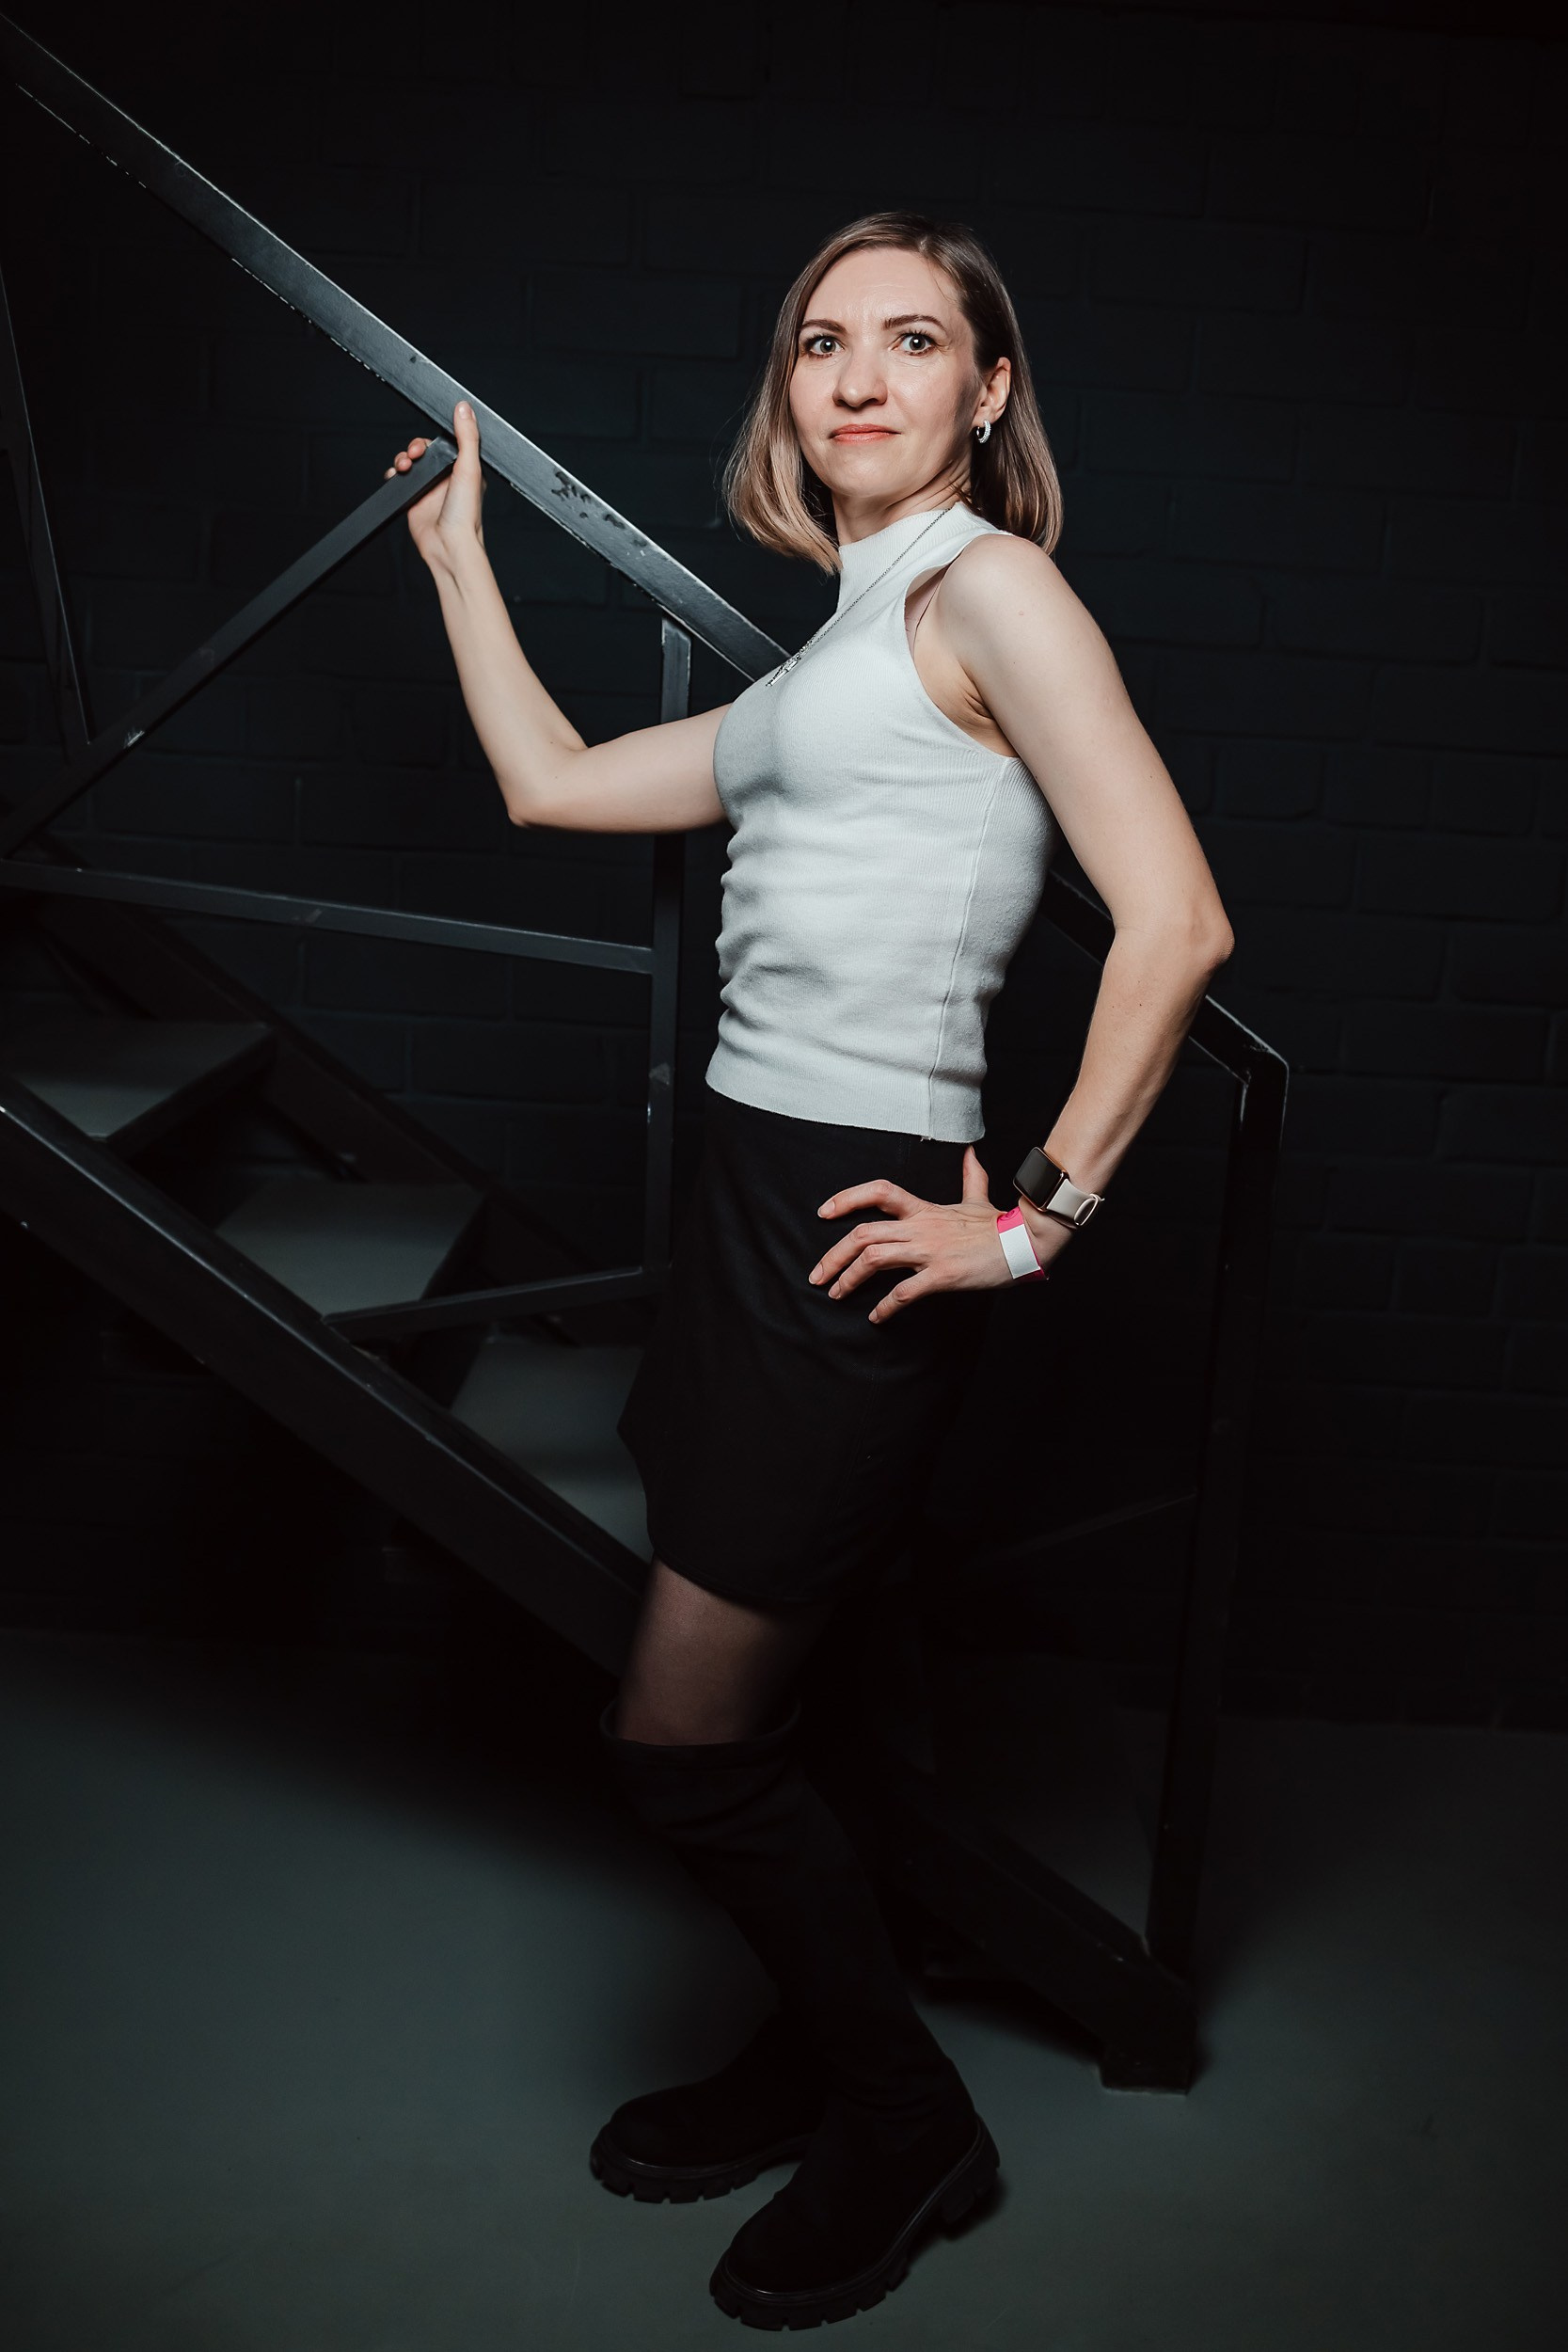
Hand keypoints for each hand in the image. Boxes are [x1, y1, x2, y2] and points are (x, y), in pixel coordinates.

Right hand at [382, 399, 484, 572]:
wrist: (448, 545)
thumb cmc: (465, 515)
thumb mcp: (469, 468)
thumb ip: (467, 436)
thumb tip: (465, 408)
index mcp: (464, 468)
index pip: (447, 442)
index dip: (435, 437)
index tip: (430, 438)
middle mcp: (446, 477)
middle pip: (425, 450)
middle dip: (415, 447)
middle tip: (415, 453)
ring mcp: (429, 488)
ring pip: (410, 461)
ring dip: (403, 458)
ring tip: (405, 465)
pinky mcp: (414, 499)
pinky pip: (399, 479)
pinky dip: (394, 474)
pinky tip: (397, 475)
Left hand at [806, 1143, 1070, 1322]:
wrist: (1025, 1242)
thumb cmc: (999, 1225)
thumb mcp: (978, 1198)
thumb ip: (970, 1176)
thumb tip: (970, 1153)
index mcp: (924, 1208)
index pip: (878, 1191)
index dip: (846, 1198)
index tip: (824, 1213)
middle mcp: (920, 1227)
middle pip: (863, 1233)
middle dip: (833, 1255)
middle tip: (817, 1275)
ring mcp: (929, 1251)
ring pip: (875, 1258)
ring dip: (849, 1278)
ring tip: (836, 1295)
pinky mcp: (942, 1275)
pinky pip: (904, 1291)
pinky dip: (885, 1307)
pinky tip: (876, 1317)